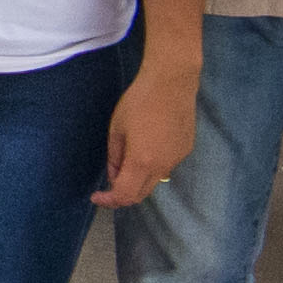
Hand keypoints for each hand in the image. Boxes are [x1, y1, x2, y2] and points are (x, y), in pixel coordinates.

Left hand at [98, 48, 200, 209]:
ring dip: (138, 179)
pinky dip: (152, 166)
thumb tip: (114, 175)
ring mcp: (177, 159)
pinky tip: (147, 145)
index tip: (97, 197)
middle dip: (123, 194)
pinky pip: (166, 166)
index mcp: (142, 162)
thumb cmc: (139, 101)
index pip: (124, 195)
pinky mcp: (186, 149)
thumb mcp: (116, 129)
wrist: (172, 82)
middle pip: (141, 194)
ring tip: (126, 159)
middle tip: (108, 186)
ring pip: (154, 180)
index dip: (109, 200)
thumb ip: (114, 157)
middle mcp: (163, 166)